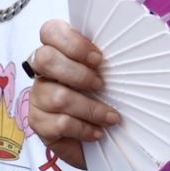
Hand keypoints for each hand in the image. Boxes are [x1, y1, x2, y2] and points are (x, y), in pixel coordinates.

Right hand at [25, 19, 115, 169]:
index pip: (50, 31)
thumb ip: (108, 62)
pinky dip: (84, 128)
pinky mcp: (38, 121)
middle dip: (79, 74)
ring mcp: (38, 96)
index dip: (73, 42)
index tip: (98, 59)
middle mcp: (43, 71)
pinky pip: (60, 123)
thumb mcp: (109, 76)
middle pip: (46, 59)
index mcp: (58, 51)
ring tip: (111, 117)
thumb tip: (132, 53)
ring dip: (91, 108)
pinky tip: (97, 132)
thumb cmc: (103, 98)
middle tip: (101, 86)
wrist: (94, 139)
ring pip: (58, 96)